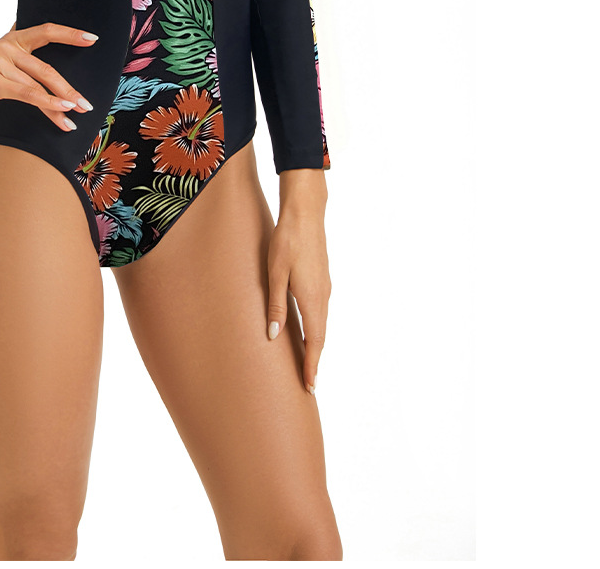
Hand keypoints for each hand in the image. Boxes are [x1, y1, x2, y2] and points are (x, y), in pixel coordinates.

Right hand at [0, 21, 97, 129]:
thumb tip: (33, 30)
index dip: (70, 33)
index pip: (46, 31)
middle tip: (87, 104)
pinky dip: (47, 104)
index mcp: (12, 39)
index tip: (93, 39)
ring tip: (77, 115)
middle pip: (47, 68)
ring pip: (39, 85)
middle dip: (70, 88)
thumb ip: (17, 47)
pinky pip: (27, 94)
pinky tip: (62, 113)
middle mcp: (6, 47)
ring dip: (61, 103)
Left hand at [266, 170, 330, 394]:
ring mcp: (325, 287)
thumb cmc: (287, 241)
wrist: (305, 213)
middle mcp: (323, 297)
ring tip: (306, 361)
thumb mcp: (275, 274)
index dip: (312, 365)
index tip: (310, 387)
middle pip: (321, 336)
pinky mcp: (322, 278)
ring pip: (322, 323)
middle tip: (308, 383)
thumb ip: (275, 305)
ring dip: (315, 344)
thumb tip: (274, 336)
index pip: (315, 342)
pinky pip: (321, 310)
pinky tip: (307, 328)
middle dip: (314, 360)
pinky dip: (316, 327)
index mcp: (312, 299)